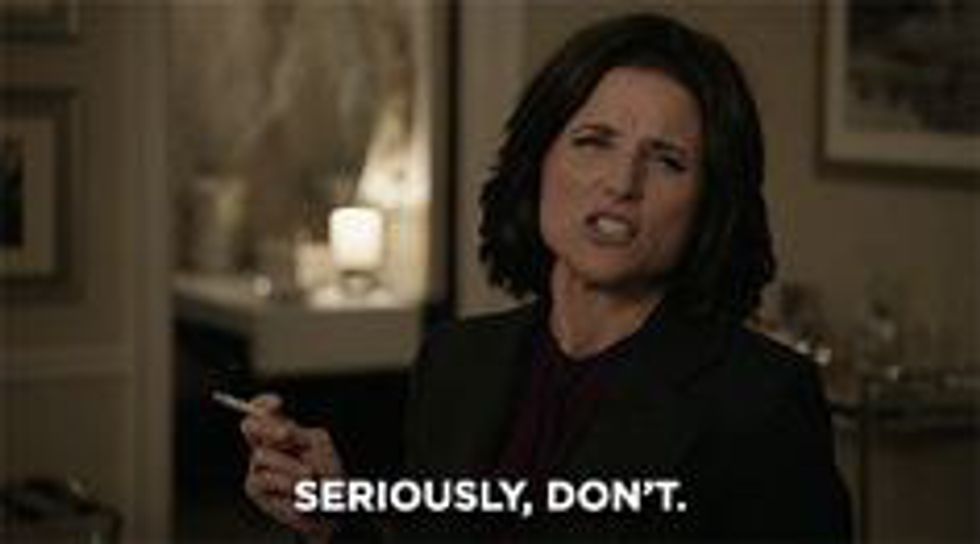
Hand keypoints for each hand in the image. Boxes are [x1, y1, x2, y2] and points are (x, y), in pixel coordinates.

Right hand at [241, 393, 342, 539]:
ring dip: (290, 467)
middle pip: (249, 426)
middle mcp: (265, 446)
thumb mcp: (319, 445)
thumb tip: (282, 429)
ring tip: (310, 478)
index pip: (263, 409)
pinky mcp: (255, 489)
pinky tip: (300, 495)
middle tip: (286, 434)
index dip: (264, 403)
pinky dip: (286, 486)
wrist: (329, 508)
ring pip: (262, 455)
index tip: (277, 403)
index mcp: (281, 430)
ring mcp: (257, 467)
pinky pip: (265, 480)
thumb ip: (298, 434)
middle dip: (267, 426)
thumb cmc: (326, 473)